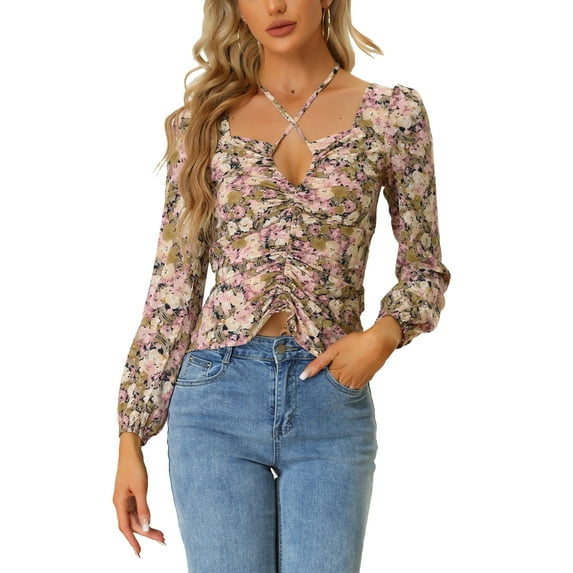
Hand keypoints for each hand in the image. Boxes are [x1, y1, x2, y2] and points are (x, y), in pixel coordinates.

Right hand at [112, 432, 164, 556]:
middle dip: (146, 533)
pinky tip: (152, 522)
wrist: (130, 450)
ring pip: (135, 518)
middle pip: (133, 524)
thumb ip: (143, 508)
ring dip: (147, 526)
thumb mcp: (141, 488)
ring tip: (161, 535)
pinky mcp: (130, 495)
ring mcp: (125, 499)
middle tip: (162, 540)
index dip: (132, 541)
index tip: (139, 553)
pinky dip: (145, 517)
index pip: (125, 527)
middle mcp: (120, 503)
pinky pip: (137, 511)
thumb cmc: (134, 467)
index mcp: (119, 502)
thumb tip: (146, 526)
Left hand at [301, 316, 402, 388]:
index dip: (317, 384)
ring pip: (343, 390)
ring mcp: (357, 383)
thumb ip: (318, 364)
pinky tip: (347, 377)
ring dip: (338, 386)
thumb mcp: (333, 350)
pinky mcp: (365, 381)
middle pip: (332, 389)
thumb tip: (303, 377)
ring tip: (336, 378)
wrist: (379, 343)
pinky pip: (353, 387)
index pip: (322, 385)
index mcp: (336, 374)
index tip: (311, 384)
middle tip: (323, 382)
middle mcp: (346, 382)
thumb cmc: (355, 343)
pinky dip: (348, 384)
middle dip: (327, 387)